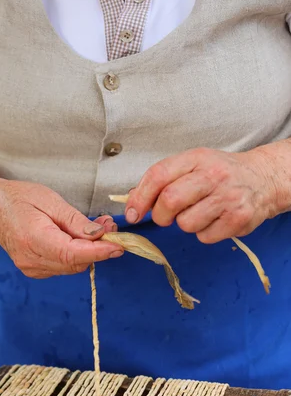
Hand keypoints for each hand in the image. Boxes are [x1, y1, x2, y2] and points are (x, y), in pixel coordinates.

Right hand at [0, 180, 122, 277]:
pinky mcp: (35, 270)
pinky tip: (80, 238)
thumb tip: (100, 234)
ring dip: (89, 251)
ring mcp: (32, 268)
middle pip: (76, 262)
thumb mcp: (49, 200)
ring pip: (72, 266)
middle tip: (110, 226)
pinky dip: (77, 254)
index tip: (119, 245)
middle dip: (98, 248)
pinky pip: (64, 266)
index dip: (99, 251)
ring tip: (97, 228)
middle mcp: (31, 260)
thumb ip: (75, 221)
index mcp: (33, 239)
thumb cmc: (18, 198)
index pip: (73, 253)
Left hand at [125, 147, 279, 242]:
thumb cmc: (220, 174)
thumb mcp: (192, 166)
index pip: (159, 175)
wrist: (262, 179)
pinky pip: (205, 237)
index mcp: (196, 158)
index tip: (132, 214)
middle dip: (161, 215)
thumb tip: (132, 201)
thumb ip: (163, 180)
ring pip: (186, 223)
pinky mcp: (239, 219)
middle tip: (167, 216)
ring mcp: (228, 197)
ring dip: (185, 224)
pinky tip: (214, 220)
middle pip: (170, 201)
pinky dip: (203, 233)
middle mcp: (213, 175)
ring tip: (199, 213)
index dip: (140, 198)